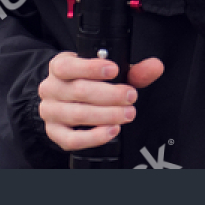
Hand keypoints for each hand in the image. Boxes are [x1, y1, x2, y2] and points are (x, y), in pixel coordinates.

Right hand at [38, 52, 163, 151]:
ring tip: (126, 115)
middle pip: (78, 91)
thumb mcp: (108, 71)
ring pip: (77, 115)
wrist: (67, 101)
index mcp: (60, 66)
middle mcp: (50, 88)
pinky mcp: (54, 133)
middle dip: (109, 95)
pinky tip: (111, 131)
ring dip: (106, 115)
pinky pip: (71, 139)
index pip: (68, 66)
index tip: (115, 70)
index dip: (91, 68)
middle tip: (131, 97)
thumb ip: (133, 69)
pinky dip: (93, 137)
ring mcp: (50, 111)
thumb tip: (155, 67)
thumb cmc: (89, 82)